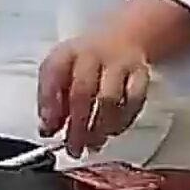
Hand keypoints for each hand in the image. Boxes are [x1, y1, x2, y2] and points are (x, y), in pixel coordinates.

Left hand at [36, 29, 152, 156]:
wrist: (123, 41)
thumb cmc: (86, 62)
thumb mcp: (61, 70)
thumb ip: (50, 98)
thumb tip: (47, 128)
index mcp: (67, 52)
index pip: (53, 72)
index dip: (49, 103)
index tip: (48, 128)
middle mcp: (93, 55)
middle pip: (83, 91)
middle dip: (77, 125)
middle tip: (73, 148)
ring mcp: (119, 64)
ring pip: (110, 100)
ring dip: (99, 128)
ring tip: (92, 144)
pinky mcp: (141, 75)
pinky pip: (134, 103)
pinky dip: (122, 122)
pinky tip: (111, 132)